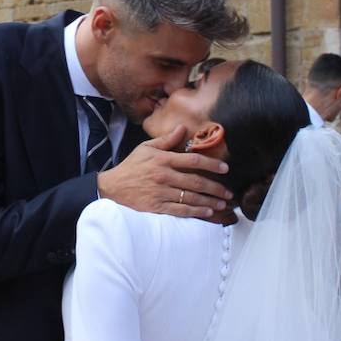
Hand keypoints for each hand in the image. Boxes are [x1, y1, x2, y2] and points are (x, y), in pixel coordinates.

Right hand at [97, 126, 232, 220]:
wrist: (112, 187)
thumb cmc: (131, 166)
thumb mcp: (146, 148)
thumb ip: (166, 139)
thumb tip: (183, 128)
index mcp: (163, 159)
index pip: (192, 160)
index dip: (211, 165)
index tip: (225, 169)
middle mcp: (164, 176)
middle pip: (196, 181)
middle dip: (215, 187)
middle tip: (229, 192)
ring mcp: (161, 193)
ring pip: (191, 197)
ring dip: (209, 201)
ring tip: (222, 204)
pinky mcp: (157, 207)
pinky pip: (180, 210)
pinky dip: (195, 211)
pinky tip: (207, 212)